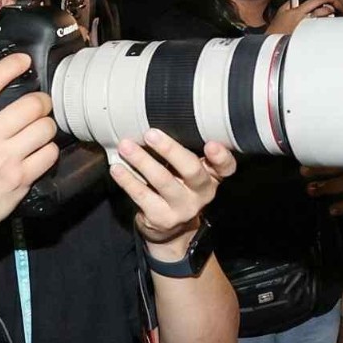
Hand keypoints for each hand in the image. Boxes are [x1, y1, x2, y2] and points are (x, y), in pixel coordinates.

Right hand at [0, 53, 60, 240]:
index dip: (11, 65)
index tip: (24, 60)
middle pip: (31, 104)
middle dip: (40, 101)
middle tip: (38, 105)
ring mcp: (4, 159)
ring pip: (46, 127)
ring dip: (46, 125)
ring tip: (38, 129)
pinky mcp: (20, 179)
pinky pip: (49, 154)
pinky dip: (48, 150)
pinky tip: (39, 151)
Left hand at [110, 130, 237, 252]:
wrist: (170, 226)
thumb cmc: (179, 185)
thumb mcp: (190, 170)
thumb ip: (186, 150)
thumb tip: (157, 116)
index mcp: (213, 176)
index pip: (226, 166)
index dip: (221, 156)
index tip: (211, 144)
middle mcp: (202, 192)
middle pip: (191, 170)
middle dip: (170, 150)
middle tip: (150, 134)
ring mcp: (182, 207)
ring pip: (163, 181)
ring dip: (142, 161)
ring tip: (126, 146)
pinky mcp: (162, 217)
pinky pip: (142, 196)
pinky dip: (127, 180)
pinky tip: (117, 168)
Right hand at [267, 0, 336, 35]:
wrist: (275, 43)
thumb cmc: (276, 28)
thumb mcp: (281, 11)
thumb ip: (290, 2)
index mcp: (298, 12)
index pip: (315, 1)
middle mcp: (306, 21)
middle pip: (323, 11)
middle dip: (330, 8)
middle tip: (332, 6)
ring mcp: (309, 29)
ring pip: (324, 21)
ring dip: (328, 17)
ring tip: (328, 15)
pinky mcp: (310, 37)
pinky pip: (320, 29)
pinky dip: (322, 26)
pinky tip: (321, 25)